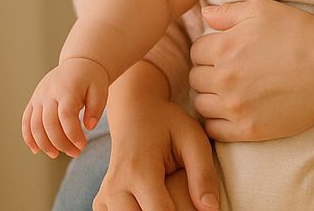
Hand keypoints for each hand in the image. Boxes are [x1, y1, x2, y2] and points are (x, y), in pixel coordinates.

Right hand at [22, 56, 109, 158]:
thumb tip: (88, 127)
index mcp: (67, 88)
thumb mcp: (100, 90)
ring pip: (35, 125)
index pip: (66, 116)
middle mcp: (49, 92)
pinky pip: (26, 121)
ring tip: (57, 154)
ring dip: (45, 144)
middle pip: (49, 123)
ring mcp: (39, 96)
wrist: (79, 63)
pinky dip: (29, 137)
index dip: (73, 134)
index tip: (83, 146)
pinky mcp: (34, 100)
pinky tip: (37, 150)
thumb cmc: (92, 79)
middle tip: (75, 153)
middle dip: (61, 143)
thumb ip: (96, 108)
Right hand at [96, 87, 219, 210]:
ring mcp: (105, 196)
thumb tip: (212, 210)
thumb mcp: (192, 138)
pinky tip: (149, 205)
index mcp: (139, 171)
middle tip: (183, 204)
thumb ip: (203, 173)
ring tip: (168, 202)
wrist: (135, 112)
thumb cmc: (168, 124)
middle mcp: (116, 187)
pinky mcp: (101, 202)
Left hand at [189, 0, 313, 141]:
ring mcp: (235, 107)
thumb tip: (204, 13)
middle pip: (195, 78)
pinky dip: (217, 121)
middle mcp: (224, 79)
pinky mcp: (248, 130)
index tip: (222, 49)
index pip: (195, 51)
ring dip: (210, 96)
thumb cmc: (299, 33)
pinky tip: (232, 110)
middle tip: (226, 68)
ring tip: (228, 89)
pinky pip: (214, 131)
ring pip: (201, 105)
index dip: (208, 48)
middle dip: (207, 71)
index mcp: (224, 47)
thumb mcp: (263, 9)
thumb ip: (228, 11)